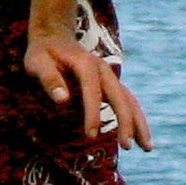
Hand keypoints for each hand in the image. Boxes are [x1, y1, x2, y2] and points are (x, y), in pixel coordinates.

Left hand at [24, 33, 152, 150]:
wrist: (54, 36)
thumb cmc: (43, 53)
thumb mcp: (37, 62)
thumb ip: (49, 79)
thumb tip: (63, 100)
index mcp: (84, 62)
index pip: (92, 90)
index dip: (92, 113)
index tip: (90, 135)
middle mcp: (102, 68)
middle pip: (119, 95)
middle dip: (125, 121)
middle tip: (126, 146)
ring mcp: (109, 76)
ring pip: (129, 99)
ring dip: (138, 122)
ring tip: (147, 148)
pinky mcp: (111, 84)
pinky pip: (128, 101)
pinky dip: (136, 118)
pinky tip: (141, 137)